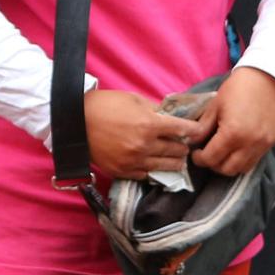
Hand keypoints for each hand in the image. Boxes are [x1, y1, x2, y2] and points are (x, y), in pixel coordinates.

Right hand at [84, 89, 201, 179]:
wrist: (75, 121)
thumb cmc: (104, 105)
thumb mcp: (133, 99)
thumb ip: (155, 109)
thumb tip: (170, 116)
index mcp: (150, 124)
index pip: (183, 130)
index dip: (195, 131)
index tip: (199, 131)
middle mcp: (145, 145)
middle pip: (177, 151)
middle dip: (184, 146)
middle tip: (185, 144)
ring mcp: (134, 161)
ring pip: (166, 167)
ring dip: (174, 161)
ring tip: (176, 157)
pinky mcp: (123, 172)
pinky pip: (147, 175)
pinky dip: (154, 169)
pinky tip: (155, 164)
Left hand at [192, 67, 274, 176]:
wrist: (267, 76)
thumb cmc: (238, 87)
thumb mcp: (215, 106)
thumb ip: (203, 128)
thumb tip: (192, 142)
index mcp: (233, 133)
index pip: (211, 159)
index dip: (200, 159)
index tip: (197, 154)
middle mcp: (252, 143)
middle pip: (228, 169)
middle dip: (214, 165)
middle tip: (209, 155)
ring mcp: (266, 143)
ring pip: (244, 168)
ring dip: (231, 164)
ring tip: (225, 152)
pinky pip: (258, 156)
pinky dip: (247, 155)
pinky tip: (241, 144)